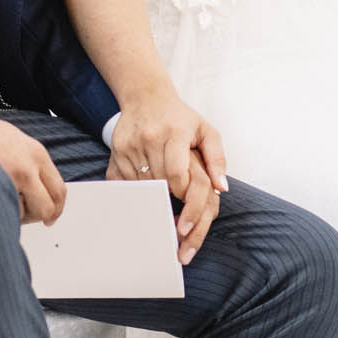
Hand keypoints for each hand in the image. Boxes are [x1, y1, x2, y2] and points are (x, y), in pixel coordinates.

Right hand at [0, 103, 67, 223]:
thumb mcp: (15, 141)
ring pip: (22, 214)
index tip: (49, 216)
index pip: (59, 191)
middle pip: (46, 208)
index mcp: (36, 154)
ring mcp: (8, 180)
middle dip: (37, 216)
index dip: (55, 209)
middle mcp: (27, 168)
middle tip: (26, 215)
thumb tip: (39, 189)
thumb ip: (31, 163)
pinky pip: (0, 212)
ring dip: (13, 214)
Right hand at [107, 88, 227, 264]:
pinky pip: (125, 187)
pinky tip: (146, 205)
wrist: (145, 98)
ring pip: (143, 188)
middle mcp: (151, 139)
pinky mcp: (115, 155)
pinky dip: (138, 199)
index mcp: (176, 133)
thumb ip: (217, 158)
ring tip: (162, 224)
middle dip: (171, 212)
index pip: (179, 174)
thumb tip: (222, 188)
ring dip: (155, 206)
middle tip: (177, 239)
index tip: (186, 228)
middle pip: (161, 185)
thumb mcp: (206, 131)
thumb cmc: (181, 119)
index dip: (184, 202)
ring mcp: (129, 147)